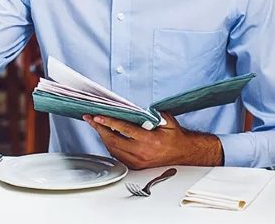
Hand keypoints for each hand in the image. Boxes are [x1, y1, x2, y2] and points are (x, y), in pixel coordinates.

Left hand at [84, 112, 222, 169]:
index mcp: (149, 140)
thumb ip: (152, 113)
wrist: (184, 152)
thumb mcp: (166, 120)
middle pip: (113, 140)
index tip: (97, 116)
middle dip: (99, 128)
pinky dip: (110, 146)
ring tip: (96, 125)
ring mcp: (138, 161)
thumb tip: (135, 108)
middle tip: (90, 119)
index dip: (108, 122)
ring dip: (103, 137)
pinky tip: (107, 137)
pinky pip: (117, 156)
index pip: (123, 129)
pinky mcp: (136, 166)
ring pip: (113, 149)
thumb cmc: (174, 135)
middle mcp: (142, 152)